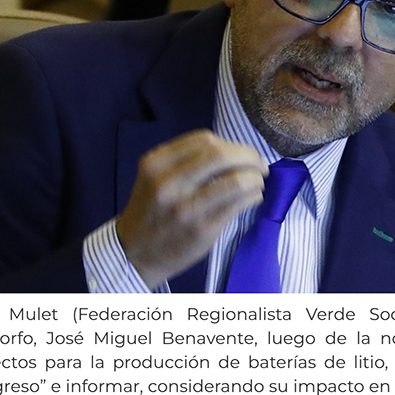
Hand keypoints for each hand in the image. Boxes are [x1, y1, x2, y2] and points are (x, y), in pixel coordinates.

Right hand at [117, 130, 267, 288]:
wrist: (134, 254)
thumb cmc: (151, 213)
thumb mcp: (154, 178)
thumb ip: (184, 161)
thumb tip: (232, 151)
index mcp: (156, 163)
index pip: (204, 140)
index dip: (231, 144)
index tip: (241, 153)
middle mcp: (169, 182)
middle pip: (221, 155)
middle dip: (249, 156)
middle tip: (260, 165)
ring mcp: (187, 207)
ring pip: (236, 180)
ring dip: (255, 178)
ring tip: (258, 182)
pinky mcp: (202, 229)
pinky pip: (238, 204)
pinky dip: (253, 196)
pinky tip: (252, 198)